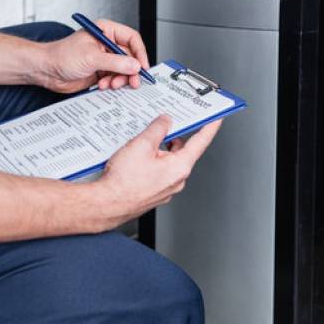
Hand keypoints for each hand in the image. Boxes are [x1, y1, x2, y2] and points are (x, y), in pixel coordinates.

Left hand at [38, 19, 149, 93]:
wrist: (46, 70)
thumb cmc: (61, 55)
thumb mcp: (91, 57)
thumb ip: (115, 62)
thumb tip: (135, 65)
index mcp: (106, 31)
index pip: (132, 38)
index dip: (140, 52)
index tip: (142, 66)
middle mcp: (107, 44)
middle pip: (130, 57)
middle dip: (131, 70)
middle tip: (133, 81)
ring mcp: (104, 59)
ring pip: (123, 70)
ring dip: (120, 79)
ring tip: (112, 84)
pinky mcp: (100, 72)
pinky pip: (114, 78)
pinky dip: (112, 83)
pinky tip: (102, 85)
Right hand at [93, 115, 222, 228]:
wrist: (107, 204)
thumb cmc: (124, 182)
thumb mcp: (141, 145)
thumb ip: (157, 129)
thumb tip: (165, 121)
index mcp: (179, 167)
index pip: (201, 142)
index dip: (209, 127)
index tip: (216, 118)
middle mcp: (177, 180)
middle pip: (182, 151)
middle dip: (172, 137)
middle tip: (163, 125)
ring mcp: (166, 188)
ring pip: (168, 162)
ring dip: (159, 151)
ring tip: (141, 144)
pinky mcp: (155, 192)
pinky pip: (159, 172)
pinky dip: (152, 162)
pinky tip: (136, 158)